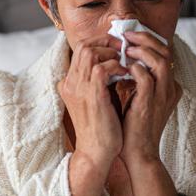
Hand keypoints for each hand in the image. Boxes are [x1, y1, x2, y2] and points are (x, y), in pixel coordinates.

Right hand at [57, 33, 127, 170]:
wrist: (96, 152)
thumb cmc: (101, 127)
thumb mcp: (97, 98)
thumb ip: (101, 81)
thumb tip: (116, 64)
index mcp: (69, 83)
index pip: (80, 50)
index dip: (101, 44)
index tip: (118, 49)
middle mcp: (70, 83)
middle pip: (83, 46)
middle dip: (107, 43)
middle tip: (124, 50)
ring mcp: (78, 88)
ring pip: (89, 52)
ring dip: (111, 53)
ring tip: (124, 62)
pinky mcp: (92, 96)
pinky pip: (101, 68)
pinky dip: (116, 66)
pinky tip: (126, 74)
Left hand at [119, 31, 182, 167]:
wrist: (136, 153)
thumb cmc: (132, 127)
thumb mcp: (137, 98)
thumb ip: (136, 80)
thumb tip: (123, 61)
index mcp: (168, 86)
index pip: (165, 53)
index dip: (149, 41)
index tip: (130, 36)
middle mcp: (170, 88)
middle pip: (166, 51)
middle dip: (146, 39)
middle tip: (127, 34)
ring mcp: (162, 96)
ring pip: (161, 61)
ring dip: (141, 50)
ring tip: (125, 46)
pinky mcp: (150, 103)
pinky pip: (146, 77)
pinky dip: (135, 67)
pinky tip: (123, 66)